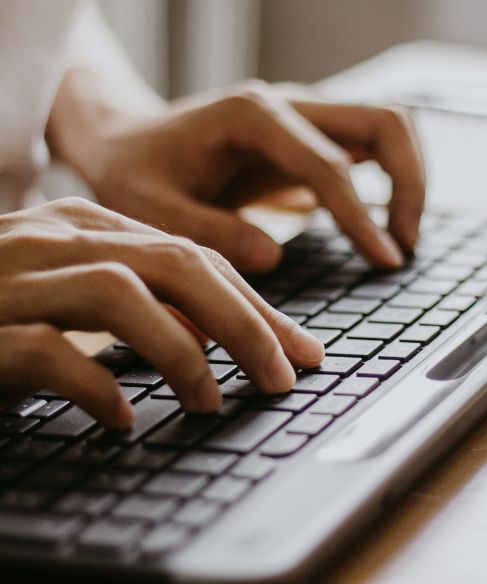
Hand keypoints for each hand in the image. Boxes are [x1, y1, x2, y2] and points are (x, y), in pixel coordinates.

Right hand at [0, 198, 324, 427]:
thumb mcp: (80, 294)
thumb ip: (143, 302)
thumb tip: (214, 338)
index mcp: (90, 226)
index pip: (196, 258)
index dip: (257, 306)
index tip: (299, 351)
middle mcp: (57, 241)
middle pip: (176, 266)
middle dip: (244, 322)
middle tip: (282, 377)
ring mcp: (13, 280)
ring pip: (120, 294)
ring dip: (181, 353)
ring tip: (211, 401)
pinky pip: (45, 351)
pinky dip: (96, 385)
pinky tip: (123, 420)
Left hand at [50, 78, 424, 273]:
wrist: (127, 143)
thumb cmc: (136, 174)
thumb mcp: (152, 209)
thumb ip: (210, 231)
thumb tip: (274, 256)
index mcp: (252, 117)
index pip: (330, 164)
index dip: (361, 217)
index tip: (384, 261)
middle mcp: (288, 107)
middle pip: (386, 121)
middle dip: (410, 184)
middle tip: (403, 247)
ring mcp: (302, 118)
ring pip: (388, 127)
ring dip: (409, 179)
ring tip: (399, 240)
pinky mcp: (306, 138)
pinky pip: (368, 148)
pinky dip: (389, 182)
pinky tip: (378, 227)